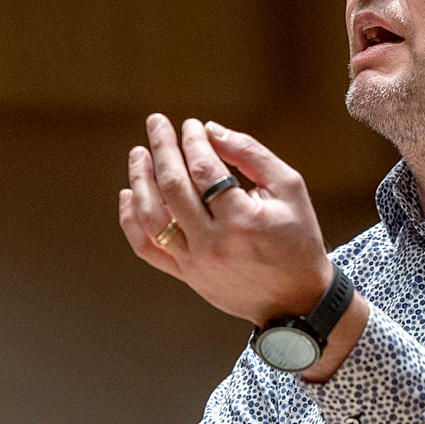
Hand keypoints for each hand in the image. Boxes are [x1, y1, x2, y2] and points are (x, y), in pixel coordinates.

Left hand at [119, 116, 334, 325]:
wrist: (296, 300)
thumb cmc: (297, 238)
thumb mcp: (289, 189)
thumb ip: (251, 155)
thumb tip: (210, 130)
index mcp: (242, 220)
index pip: (204, 170)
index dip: (193, 141)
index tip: (191, 125)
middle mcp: (213, 243)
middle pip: (173, 188)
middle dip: (162, 149)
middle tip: (156, 123)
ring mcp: (194, 262)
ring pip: (152, 217)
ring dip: (140, 181)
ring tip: (138, 154)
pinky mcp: (185, 275)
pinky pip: (147, 248)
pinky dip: (131, 221)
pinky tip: (128, 195)